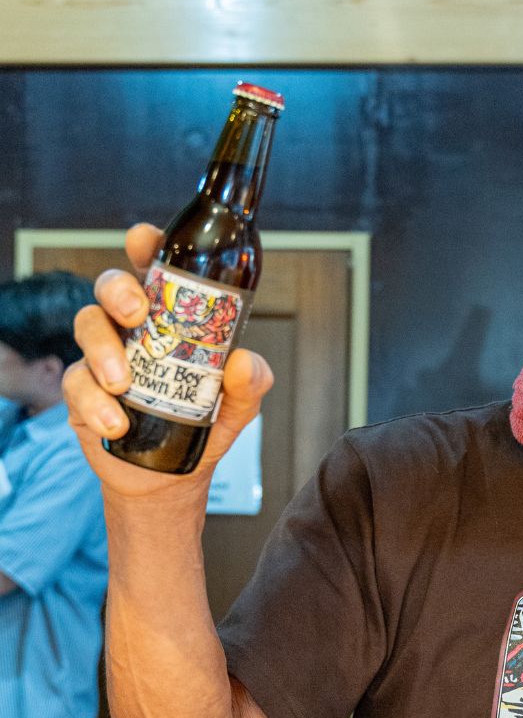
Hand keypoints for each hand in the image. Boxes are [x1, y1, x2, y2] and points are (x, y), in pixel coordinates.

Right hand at [63, 223, 272, 497]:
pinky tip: (117, 423)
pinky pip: (76, 383)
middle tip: (137, 314)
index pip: (154, 270)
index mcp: (171, 319)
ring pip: (87, 326)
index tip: (145, 240)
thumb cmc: (207, 423)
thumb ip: (251, 383)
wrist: (174, 477)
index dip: (146, 247)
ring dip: (103, 350)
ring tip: (123, 382)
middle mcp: (134, 330)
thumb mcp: (240, 405)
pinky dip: (95, 402)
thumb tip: (244, 363)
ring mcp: (105, 357)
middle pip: (111, 287)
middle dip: (118, 290)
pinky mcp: (83, 391)